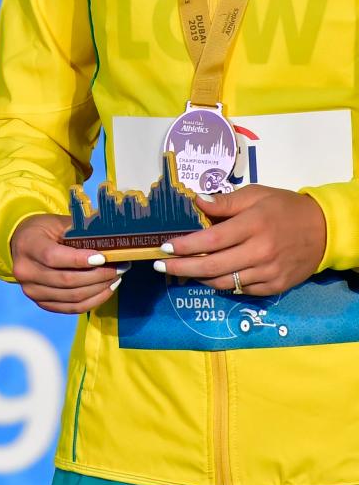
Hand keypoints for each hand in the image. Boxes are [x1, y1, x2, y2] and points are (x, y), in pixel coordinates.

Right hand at [10, 214, 128, 312]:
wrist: (23, 244)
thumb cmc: (45, 230)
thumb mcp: (58, 223)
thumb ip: (79, 231)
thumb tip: (110, 240)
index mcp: (28, 246)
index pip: (53, 257)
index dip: (79, 260)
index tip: (102, 258)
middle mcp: (25, 272)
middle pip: (66, 280)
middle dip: (97, 275)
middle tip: (120, 266)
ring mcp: (32, 291)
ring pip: (72, 297)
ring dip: (99, 289)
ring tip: (116, 277)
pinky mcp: (41, 303)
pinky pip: (71, 308)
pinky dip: (92, 301)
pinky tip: (106, 290)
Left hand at [155, 186, 326, 294]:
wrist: (322, 230)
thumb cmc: (284, 207)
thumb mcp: (256, 195)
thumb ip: (225, 202)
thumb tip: (196, 201)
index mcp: (253, 225)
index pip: (211, 239)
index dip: (186, 245)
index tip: (165, 247)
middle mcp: (259, 252)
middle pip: (212, 265)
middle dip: (182, 267)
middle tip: (160, 266)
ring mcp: (267, 272)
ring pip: (223, 282)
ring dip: (198, 277)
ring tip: (180, 270)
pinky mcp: (274, 287)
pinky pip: (239, 289)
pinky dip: (221, 284)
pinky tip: (207, 276)